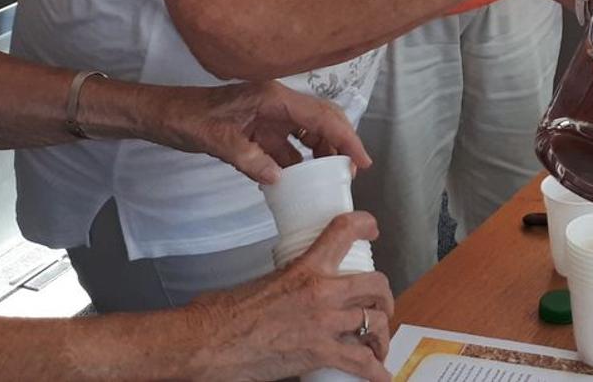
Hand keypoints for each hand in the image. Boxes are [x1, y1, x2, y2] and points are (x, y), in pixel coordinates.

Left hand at [147, 80, 370, 184]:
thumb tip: (280, 179)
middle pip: (321, 119)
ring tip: (330, 177)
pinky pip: (288, 145)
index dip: (345, 137)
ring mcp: (269, 116)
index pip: (320, 115)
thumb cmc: (187, 119)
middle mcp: (276, 102)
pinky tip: (299, 181)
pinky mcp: (260, 129)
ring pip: (308, 132)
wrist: (163, 115)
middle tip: (351, 171)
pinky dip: (298, 161)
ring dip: (321, 153)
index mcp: (272, 97)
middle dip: (340, 143)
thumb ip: (249, 159)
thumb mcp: (216, 140)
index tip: (362, 160)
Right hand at [194, 212, 394, 380]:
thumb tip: (291, 291)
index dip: (364, 226)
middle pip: (375, 285)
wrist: (209, 343)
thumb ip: (286, 282)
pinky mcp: (320, 353)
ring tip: (378, 344)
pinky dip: (376, 370)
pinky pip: (362, 362)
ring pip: (375, 322)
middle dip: (384, 296)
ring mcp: (324, 323)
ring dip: (381, 335)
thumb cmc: (221, 314)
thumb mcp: (262, 283)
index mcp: (304, 268)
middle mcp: (321, 292)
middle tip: (381, 305)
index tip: (372, 230)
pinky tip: (380, 375)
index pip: (342, 233)